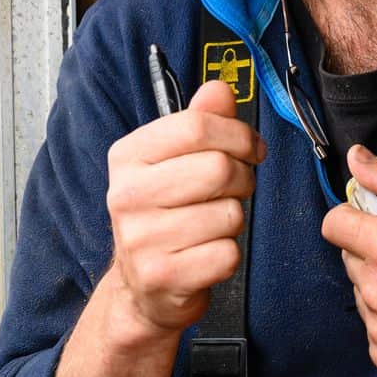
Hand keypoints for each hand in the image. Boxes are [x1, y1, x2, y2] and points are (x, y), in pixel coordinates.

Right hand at [104, 80, 264, 337]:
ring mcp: (140, 239)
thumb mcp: (174, 161)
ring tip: (212, 225)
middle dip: (243, 179)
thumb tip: (220, 89)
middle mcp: (126, 195)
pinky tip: (206, 254)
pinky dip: (228, 255)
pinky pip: (227, 254)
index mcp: (128, 156)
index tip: (251, 148)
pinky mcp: (162, 276)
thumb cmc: (166, 215)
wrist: (142, 287)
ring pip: (229, 214)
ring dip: (234, 220)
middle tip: (235, 190)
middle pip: (219, 168)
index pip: (197, 126)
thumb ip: (200, 122)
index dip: (239, 134)